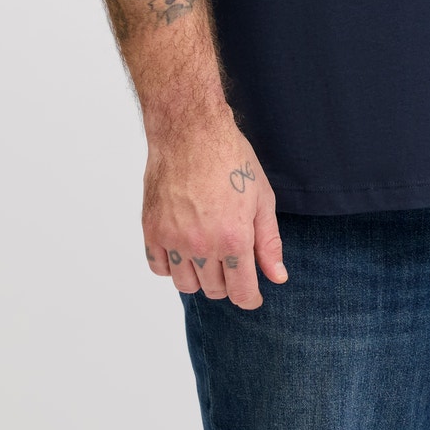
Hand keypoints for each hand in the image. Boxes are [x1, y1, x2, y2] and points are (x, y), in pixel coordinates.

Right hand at [142, 104, 287, 307]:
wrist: (190, 130)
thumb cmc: (230, 158)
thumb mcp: (262, 198)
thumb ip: (268, 242)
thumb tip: (277, 277)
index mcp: (233, 238)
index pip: (241, 292)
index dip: (250, 298)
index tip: (251, 295)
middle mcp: (201, 245)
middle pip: (214, 290)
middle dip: (227, 282)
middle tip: (231, 260)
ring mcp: (173, 239)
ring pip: (185, 285)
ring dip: (199, 276)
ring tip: (207, 253)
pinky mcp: (151, 229)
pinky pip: (159, 268)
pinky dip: (171, 265)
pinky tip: (183, 247)